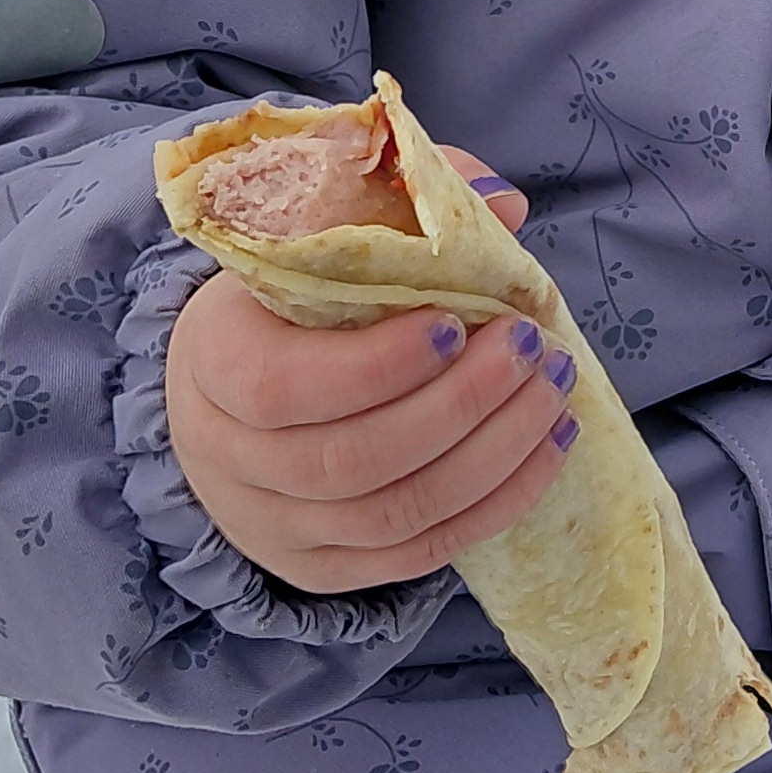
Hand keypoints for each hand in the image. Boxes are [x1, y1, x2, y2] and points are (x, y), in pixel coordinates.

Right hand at [167, 154, 578, 595]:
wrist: (229, 395)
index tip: (455, 322)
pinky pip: (415, 555)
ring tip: (555, 392)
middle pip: (353, 459)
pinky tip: (548, 450)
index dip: (377, 366)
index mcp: (216, 362)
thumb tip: (504, 204)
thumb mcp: (319, 236)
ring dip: (494, 455)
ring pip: (393, 515)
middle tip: (533, 347)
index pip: (284, 388)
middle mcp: (232, 460)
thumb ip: (405, 206)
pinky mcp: (322, 568)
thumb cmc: (289, 299)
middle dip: (461, 405)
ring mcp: (275, 526)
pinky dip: (494, 506)